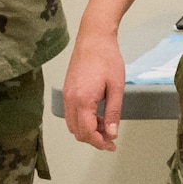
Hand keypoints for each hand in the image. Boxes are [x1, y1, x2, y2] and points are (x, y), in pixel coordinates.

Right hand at [62, 30, 127, 151]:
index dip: (99, 142)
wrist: (93, 38)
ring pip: (72, 124)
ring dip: (87, 130)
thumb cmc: (107, 59)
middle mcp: (70, 100)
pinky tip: (96, 115)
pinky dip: (82, 120)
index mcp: (82, 100)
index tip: (111, 145)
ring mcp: (66, 95)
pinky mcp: (67, 90)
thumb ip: (113, 112)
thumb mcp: (116, 87)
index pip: (87, 132)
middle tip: (110, 138)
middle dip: (93, 139)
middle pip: (77, 131)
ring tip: (105, 125)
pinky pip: (70, 114)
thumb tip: (111, 133)